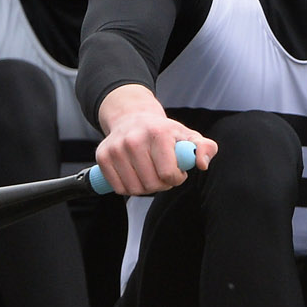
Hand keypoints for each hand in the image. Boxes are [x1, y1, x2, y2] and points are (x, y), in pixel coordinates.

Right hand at [95, 85, 216, 196]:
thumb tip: (202, 164)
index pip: (168, 173)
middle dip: (162, 184)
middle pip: (151, 184)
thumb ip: (204, 148)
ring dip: (145, 187)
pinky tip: (135, 174)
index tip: (177, 171)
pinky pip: (118, 188)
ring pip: (134, 189)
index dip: (176, 178)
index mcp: (158, 133)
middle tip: (163, 173)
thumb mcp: (188, 135)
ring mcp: (116, 148)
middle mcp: (134, 139)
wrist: (132, 117)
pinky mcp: (102, 156)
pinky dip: (128, 187)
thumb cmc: (163, 132)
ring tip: (149, 173)